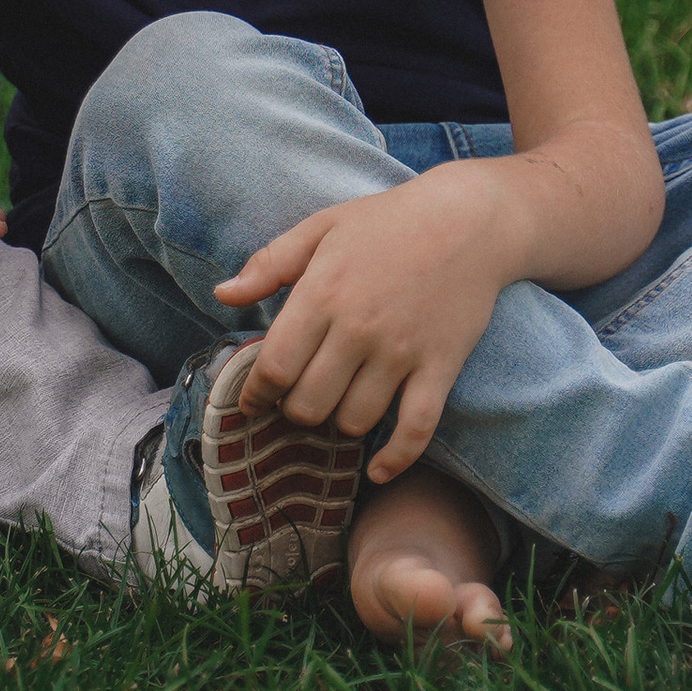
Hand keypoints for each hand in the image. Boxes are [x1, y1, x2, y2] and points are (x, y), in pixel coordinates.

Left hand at [213, 169, 523, 482]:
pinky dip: (395, 459)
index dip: (257, 394)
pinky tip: (378, 470)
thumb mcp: (321, 228)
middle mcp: (358, 329)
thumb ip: (268, 264)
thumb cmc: (387, 222)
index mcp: (322, 293)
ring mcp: (401, 353)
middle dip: (295, 411)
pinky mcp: (440, 367)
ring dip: (340, 423)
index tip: (255, 400)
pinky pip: (415, 430)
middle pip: (309, 405)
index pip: (275, 367)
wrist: (469, 221)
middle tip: (299, 400)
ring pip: (355, 421)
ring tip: (338, 406)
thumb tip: (222, 295)